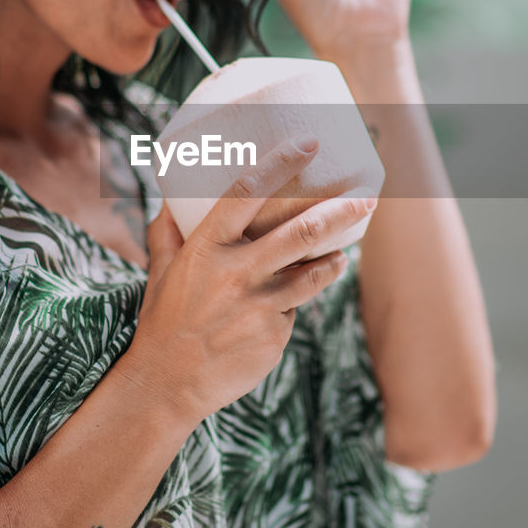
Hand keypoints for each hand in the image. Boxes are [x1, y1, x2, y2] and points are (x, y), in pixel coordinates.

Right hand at [124, 136, 375, 421]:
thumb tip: (175, 197)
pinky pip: (294, 310)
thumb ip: (168, 230)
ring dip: (336, 260)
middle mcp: (236, 273)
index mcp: (206, 248)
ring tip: (345, 254)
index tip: (309, 143)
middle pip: (301, 232)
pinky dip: (292, 306)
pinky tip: (280, 310)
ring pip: (314, 273)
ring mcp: (258, 307)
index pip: (246, 192)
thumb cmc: (164, 320)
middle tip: (367, 197)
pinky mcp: (274, 336)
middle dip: (341, 211)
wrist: (167, 385)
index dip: (280, 164)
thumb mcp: (160, 268)